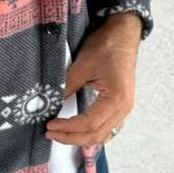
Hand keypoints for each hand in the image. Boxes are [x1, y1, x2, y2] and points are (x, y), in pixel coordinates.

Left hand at [43, 12, 141, 146]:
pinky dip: (91, 133)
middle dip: (71, 137)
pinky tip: (77, 132)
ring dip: (80, 138)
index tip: (50, 125)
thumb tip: (49, 104)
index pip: (89, 123)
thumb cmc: (107, 47)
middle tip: (50, 132)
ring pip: (102, 135)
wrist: (122, 34)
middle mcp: (124, 108)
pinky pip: (107, 128)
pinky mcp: (120, 106)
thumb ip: (67, 87)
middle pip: (96, 134)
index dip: (68, 128)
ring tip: (60, 133)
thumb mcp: (82, 66)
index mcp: (117, 99)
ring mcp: (124, 109)